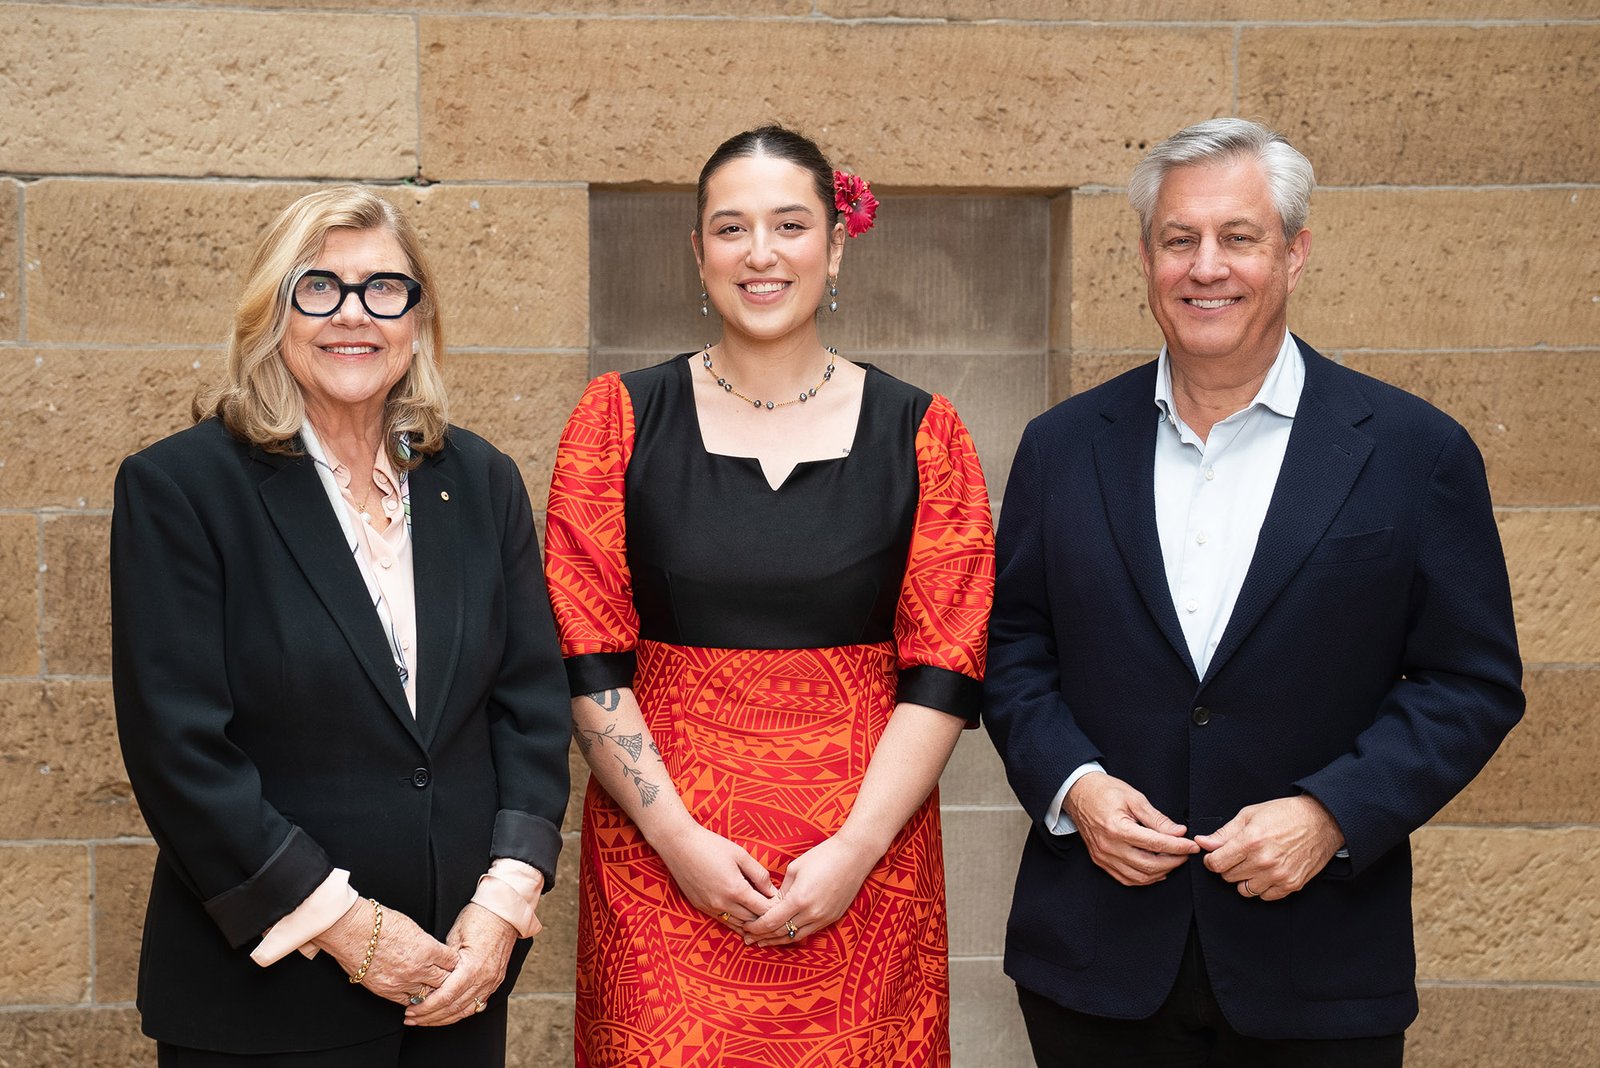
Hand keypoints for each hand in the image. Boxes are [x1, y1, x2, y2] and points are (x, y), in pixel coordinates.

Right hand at [312, 899, 457, 1007]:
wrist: (352, 930)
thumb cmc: (379, 922)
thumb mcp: (413, 927)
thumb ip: (427, 944)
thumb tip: (434, 953)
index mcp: (428, 949)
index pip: (452, 962)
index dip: (455, 963)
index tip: (455, 964)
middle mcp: (418, 968)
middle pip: (444, 981)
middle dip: (448, 979)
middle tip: (449, 979)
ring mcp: (402, 982)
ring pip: (427, 994)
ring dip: (430, 991)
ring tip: (433, 988)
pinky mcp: (387, 991)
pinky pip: (407, 1001)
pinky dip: (413, 999)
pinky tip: (416, 996)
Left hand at [406, 903, 517, 1025]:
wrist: (504, 913)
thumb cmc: (479, 918)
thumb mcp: (454, 935)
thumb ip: (443, 961)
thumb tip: (429, 978)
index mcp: (473, 968)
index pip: (446, 997)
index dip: (426, 1007)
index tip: (412, 1010)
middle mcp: (484, 979)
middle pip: (454, 1008)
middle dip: (430, 1017)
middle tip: (412, 1018)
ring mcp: (492, 982)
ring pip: (465, 1011)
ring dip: (443, 1018)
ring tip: (425, 1020)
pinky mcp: (495, 981)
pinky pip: (476, 1004)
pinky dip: (459, 1012)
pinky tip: (446, 1015)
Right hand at [653, 820, 777, 927]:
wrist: (679, 845)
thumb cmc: (711, 845)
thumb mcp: (740, 855)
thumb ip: (759, 874)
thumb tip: (772, 891)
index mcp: (735, 890)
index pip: (763, 909)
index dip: (777, 909)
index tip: (785, 904)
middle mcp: (723, 904)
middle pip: (752, 920)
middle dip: (767, 918)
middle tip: (778, 913)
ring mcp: (710, 908)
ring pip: (737, 925)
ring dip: (752, 924)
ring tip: (764, 919)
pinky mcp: (700, 907)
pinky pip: (723, 922)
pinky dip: (736, 922)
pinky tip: (745, 920)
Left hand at [742, 833, 878, 946]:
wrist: (854, 856)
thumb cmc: (823, 856)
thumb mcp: (795, 869)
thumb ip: (782, 890)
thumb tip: (772, 904)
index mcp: (799, 900)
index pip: (771, 922)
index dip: (756, 927)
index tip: (745, 926)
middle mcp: (812, 914)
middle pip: (781, 933)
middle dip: (763, 937)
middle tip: (748, 938)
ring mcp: (824, 918)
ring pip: (795, 936)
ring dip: (777, 940)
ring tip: (762, 941)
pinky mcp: (833, 918)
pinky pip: (809, 931)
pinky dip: (794, 934)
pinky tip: (785, 934)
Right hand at [1064, 772, 1198, 885]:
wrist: (1078, 793)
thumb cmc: (1103, 791)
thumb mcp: (1134, 798)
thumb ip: (1157, 818)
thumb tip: (1178, 832)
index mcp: (1117, 828)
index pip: (1156, 843)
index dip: (1178, 846)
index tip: (1191, 846)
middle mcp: (1109, 846)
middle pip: (1149, 865)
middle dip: (1173, 861)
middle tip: (1185, 854)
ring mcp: (1103, 856)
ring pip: (1139, 876)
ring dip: (1161, 872)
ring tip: (1172, 861)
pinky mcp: (1100, 861)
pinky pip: (1126, 879)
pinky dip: (1144, 878)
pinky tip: (1155, 871)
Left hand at [1196, 795, 1344, 901]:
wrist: (1321, 821)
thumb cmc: (1286, 814)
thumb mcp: (1250, 815)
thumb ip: (1224, 833)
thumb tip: (1204, 842)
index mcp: (1251, 841)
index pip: (1216, 864)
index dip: (1212, 860)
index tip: (1215, 856)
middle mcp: (1264, 861)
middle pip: (1228, 877)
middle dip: (1229, 867)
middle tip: (1239, 855)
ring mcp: (1278, 875)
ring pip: (1244, 890)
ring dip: (1244, 879)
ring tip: (1252, 864)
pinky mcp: (1291, 884)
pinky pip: (1264, 896)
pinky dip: (1261, 887)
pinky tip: (1265, 873)